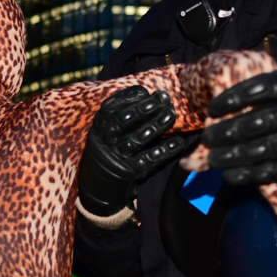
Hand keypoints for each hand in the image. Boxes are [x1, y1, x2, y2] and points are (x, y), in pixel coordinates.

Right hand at [79, 86, 185, 217]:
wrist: (98, 185)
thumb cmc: (109, 148)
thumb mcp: (105, 130)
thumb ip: (119, 113)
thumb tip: (145, 93)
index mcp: (99, 126)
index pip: (111, 107)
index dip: (128, 97)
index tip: (145, 91)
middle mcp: (107, 139)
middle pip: (125, 120)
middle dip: (145, 107)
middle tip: (163, 98)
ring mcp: (119, 155)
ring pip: (139, 138)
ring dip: (158, 124)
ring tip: (172, 114)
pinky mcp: (131, 171)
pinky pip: (150, 159)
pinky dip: (165, 150)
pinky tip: (178, 141)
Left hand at [203, 71, 276, 185]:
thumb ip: (270, 94)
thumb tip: (227, 103)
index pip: (257, 90)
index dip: (232, 99)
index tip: (213, 107)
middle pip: (255, 122)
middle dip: (226, 132)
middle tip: (206, 137)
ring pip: (261, 148)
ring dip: (232, 156)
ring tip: (213, 158)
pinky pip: (274, 169)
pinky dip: (250, 174)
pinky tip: (231, 176)